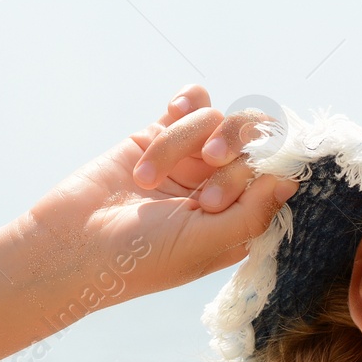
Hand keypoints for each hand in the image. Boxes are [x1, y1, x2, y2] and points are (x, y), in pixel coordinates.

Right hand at [20, 85, 297, 304]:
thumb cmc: (140, 259)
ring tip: (149, 179)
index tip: (237, 188)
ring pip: (216, 121)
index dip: (265, 173)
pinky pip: (191, 105)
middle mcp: (221, 187)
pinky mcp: (158, 137)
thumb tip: (291, 180)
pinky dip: (188, 102)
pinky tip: (174, 110)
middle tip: (201, 196)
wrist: (69, 247)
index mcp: (240, 220)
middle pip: (254, 143)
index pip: (276, 176)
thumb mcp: (204, 244)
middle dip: (230, 160)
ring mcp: (190, 161)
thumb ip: (252, 214)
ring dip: (184, 143)